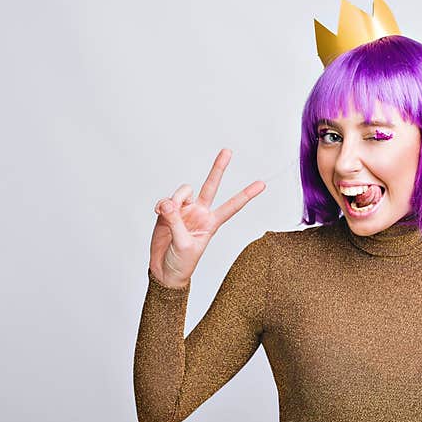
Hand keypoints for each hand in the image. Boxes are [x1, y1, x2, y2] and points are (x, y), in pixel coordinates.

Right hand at [148, 149, 265, 287]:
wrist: (165, 270)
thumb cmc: (182, 263)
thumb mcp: (184, 245)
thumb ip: (176, 222)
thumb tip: (169, 203)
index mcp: (212, 223)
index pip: (232, 206)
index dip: (246, 195)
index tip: (262, 184)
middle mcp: (200, 213)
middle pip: (211, 186)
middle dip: (218, 168)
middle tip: (228, 151)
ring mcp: (184, 210)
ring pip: (183, 191)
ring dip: (175, 199)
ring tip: (167, 213)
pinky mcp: (168, 211)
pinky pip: (166, 200)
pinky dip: (162, 205)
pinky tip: (159, 214)